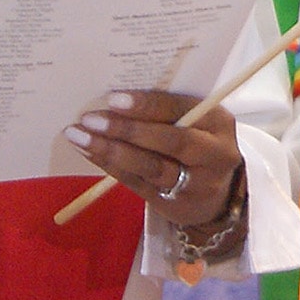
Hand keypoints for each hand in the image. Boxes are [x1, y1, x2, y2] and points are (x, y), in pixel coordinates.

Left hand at [66, 92, 241, 227]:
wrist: (215, 195)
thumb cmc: (198, 144)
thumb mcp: (199, 122)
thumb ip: (172, 111)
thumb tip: (117, 96)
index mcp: (219, 123)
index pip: (183, 110)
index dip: (149, 105)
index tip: (114, 98)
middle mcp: (214, 154)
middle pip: (172, 141)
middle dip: (128, 129)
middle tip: (91, 119)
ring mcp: (196, 183)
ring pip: (152, 167)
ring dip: (112, 151)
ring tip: (80, 136)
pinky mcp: (173, 204)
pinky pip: (137, 183)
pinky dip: (110, 167)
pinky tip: (89, 152)